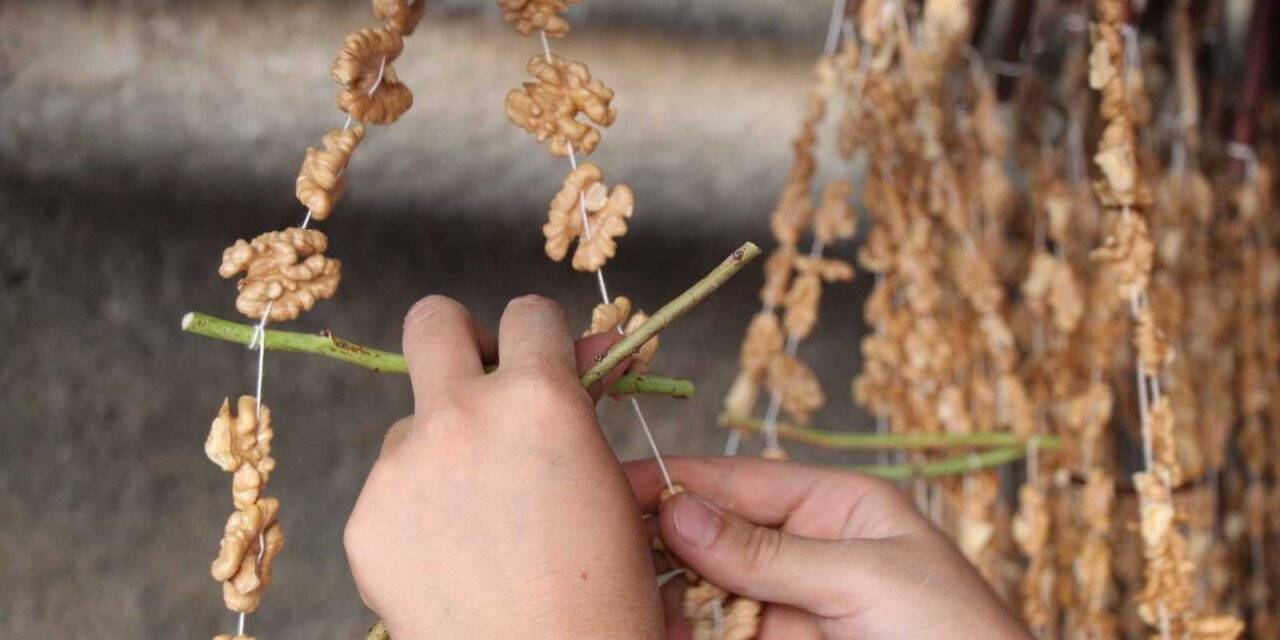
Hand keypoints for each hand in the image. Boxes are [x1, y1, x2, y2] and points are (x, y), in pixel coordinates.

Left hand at [345, 295, 662, 638]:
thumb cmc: (605, 594)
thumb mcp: (612, 485)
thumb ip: (582, 407)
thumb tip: (585, 350)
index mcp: (538, 399)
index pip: (527, 313)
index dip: (542, 340)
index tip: (545, 367)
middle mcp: (460, 417)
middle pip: (432, 321)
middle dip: (460, 341)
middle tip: (483, 388)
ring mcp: (401, 468)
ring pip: (411, 423)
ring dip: (441, 450)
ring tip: (481, 522)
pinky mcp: (365, 521)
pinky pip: (389, 489)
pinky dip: (416, 511)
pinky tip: (450, 558)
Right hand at [627, 456, 1030, 639]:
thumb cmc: (954, 634)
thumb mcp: (864, 579)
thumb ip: (768, 552)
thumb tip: (678, 509)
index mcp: (838, 507)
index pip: (740, 480)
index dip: (675, 479)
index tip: (612, 482)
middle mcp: (807, 550)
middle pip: (714, 534)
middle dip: (663, 540)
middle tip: (604, 545)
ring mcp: (792, 605)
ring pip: (708, 590)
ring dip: (668, 593)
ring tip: (623, 592)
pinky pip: (723, 632)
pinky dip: (688, 629)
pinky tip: (657, 625)